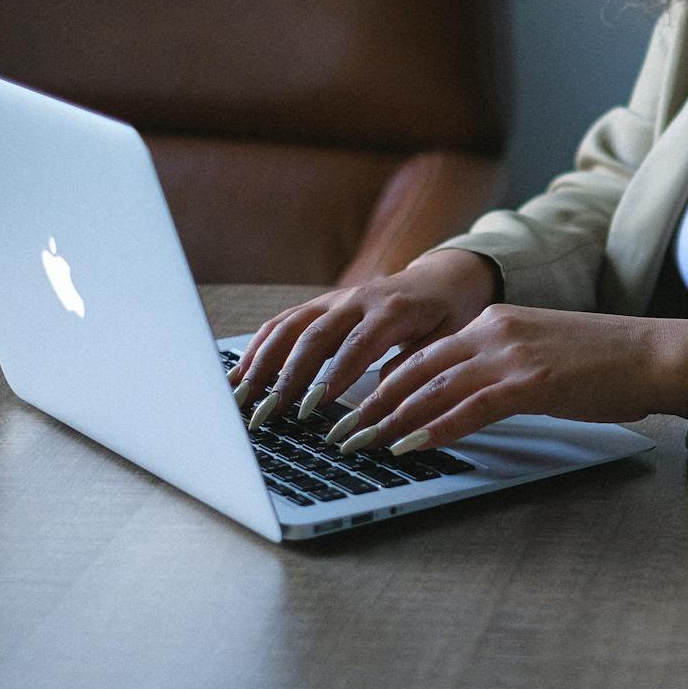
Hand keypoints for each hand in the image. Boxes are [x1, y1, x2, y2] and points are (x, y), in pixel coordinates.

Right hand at [226, 247, 499, 429]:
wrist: (441, 276)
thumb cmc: (447, 313)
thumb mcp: (447, 337)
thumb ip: (416, 363)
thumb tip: (383, 395)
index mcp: (393, 310)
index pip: (357, 344)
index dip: (334, 375)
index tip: (314, 407)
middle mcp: (357, 300)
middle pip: (314, 336)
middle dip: (287, 376)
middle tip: (268, 412)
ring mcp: (334, 299)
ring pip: (290, 327)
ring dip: (263, 363)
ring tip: (241, 398)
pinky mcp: (320, 304)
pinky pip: (283, 323)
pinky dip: (259, 347)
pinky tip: (240, 374)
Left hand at [322, 305, 687, 456]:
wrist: (653, 354)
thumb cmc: (605, 363)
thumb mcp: (541, 355)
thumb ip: (500, 369)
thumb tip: (465, 400)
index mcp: (494, 321)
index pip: (423, 353)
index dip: (382, 385)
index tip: (354, 410)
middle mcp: (493, 330)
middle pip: (415, 369)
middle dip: (370, 405)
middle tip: (339, 434)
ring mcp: (510, 354)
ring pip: (433, 388)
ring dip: (389, 421)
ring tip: (359, 446)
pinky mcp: (530, 381)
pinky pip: (469, 407)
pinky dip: (435, 428)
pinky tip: (410, 446)